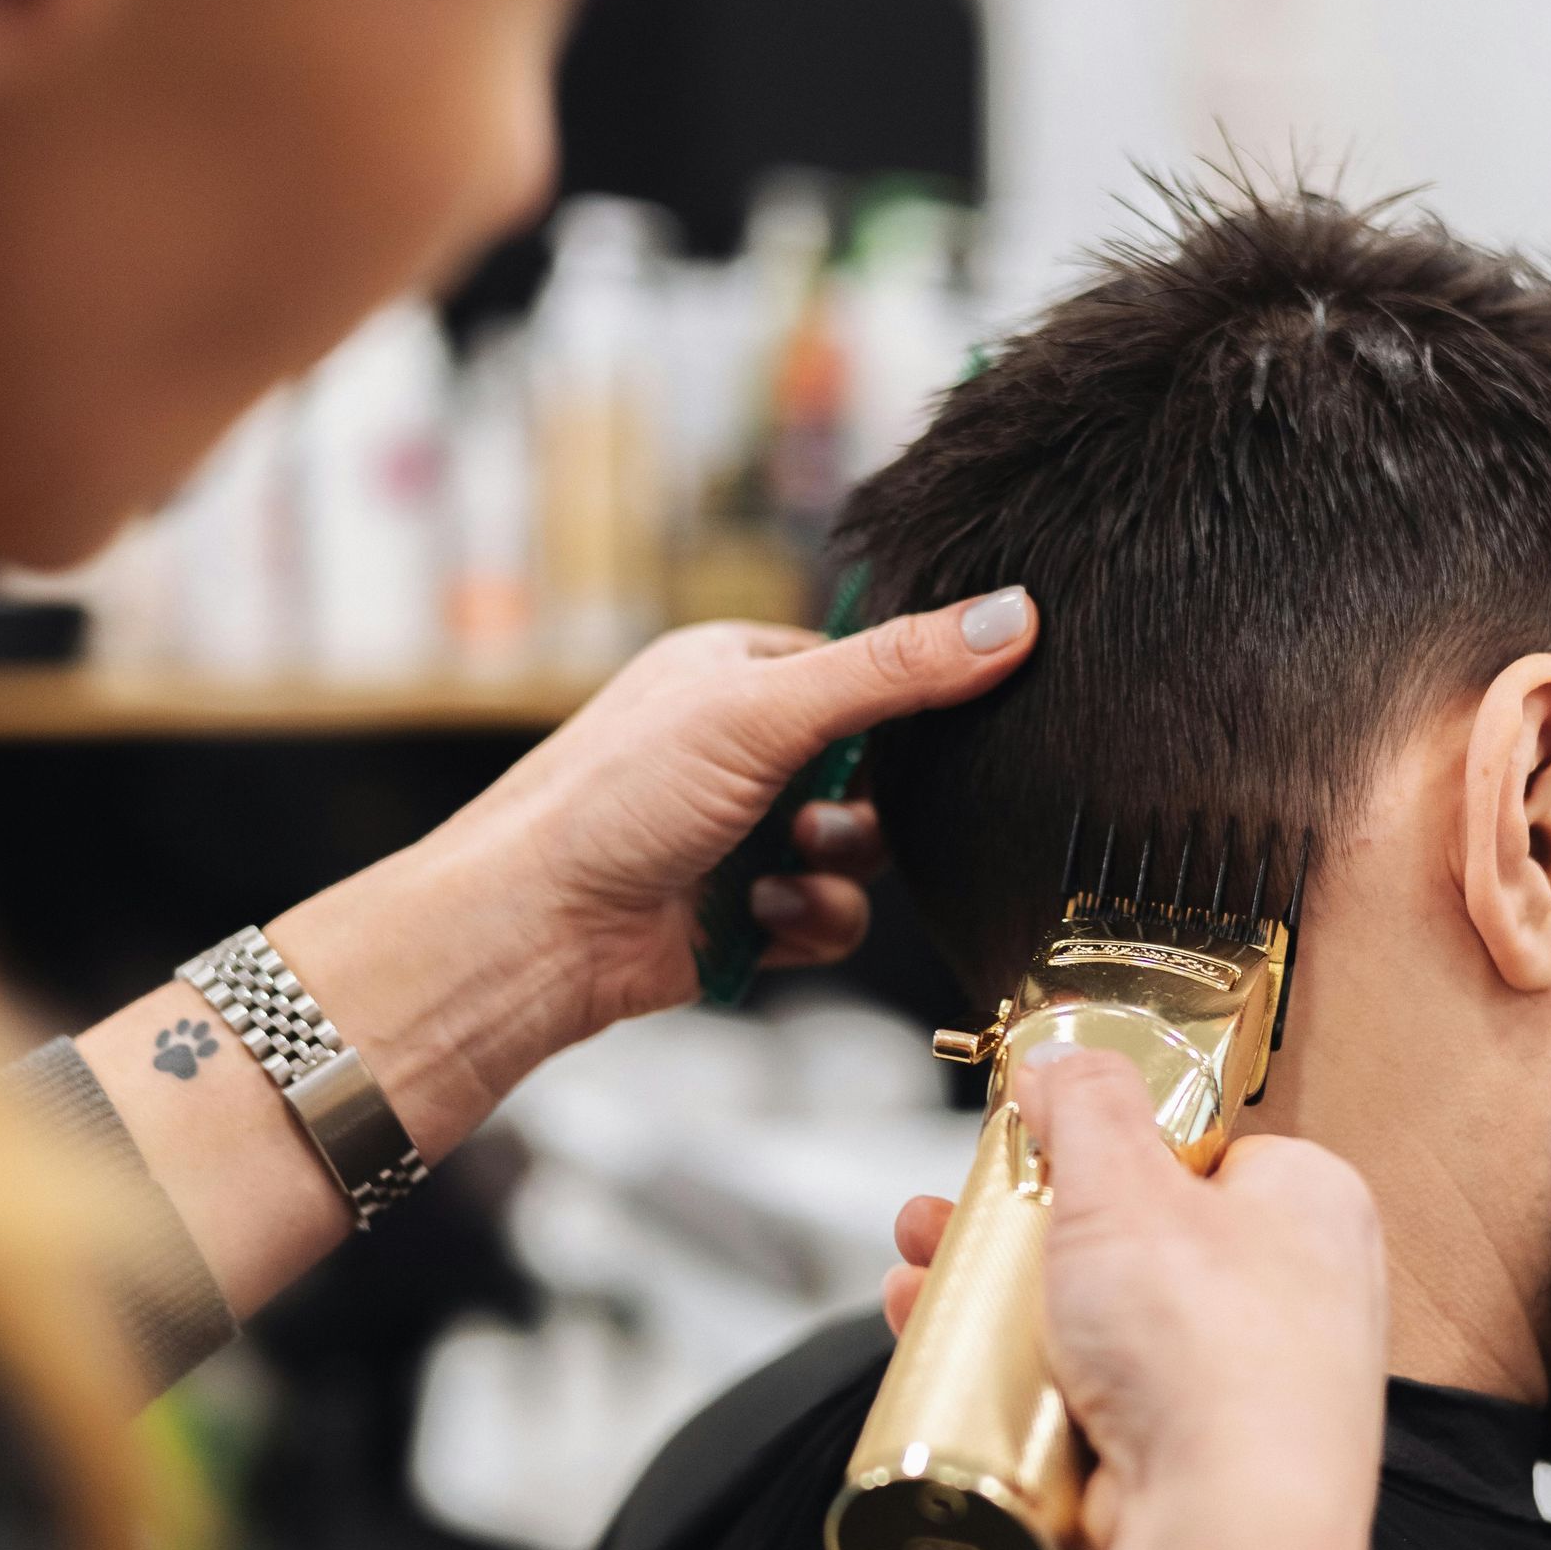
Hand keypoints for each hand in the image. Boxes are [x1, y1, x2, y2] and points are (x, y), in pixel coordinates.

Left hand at [273, 590, 1036, 1162]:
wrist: (536, 932)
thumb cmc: (611, 800)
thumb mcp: (763, 711)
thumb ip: (894, 670)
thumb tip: (1014, 617)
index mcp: (737, 672)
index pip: (865, 667)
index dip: (910, 699)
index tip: (953, 720)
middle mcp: (742, 747)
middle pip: (877, 769)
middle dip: (868, 805)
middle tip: (833, 810)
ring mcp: (745, 832)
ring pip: (863, 852)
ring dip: (836, 870)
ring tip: (781, 868)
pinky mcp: (748, 911)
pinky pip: (834, 916)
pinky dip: (807, 922)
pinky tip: (756, 919)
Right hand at [889, 1049, 1387, 1549]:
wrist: (1229, 1534)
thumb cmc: (1206, 1353)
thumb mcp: (1123, 1182)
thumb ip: (1087, 1101)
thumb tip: (1061, 1059)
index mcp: (1310, 1203)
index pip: (1197, 1144)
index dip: (1099, 1142)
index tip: (1023, 1146)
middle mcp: (1297, 1292)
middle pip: (1132, 1234)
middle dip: (1020, 1226)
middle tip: (947, 1218)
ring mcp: (1249, 1383)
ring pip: (1103, 1319)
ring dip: (1002, 1300)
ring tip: (917, 1283)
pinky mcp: (1198, 1458)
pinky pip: (1099, 1399)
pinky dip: (1026, 1380)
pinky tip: (950, 1361)